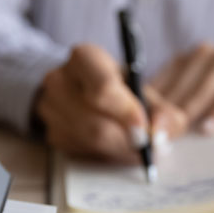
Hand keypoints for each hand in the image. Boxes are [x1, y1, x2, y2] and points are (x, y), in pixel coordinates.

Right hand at [35, 44, 186, 161]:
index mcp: (85, 58)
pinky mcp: (52, 133)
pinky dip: (105, 154)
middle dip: (127, 140)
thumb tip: (160, 133)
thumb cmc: (119, 87)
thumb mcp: (145, 90)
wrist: (85, 90)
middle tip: (149, 145)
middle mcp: (60, 80)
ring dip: (119, 150)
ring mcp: (50, 108)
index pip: (103, 89)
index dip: (126, 113)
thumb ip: (163, 111)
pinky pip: (82, 152)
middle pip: (96, 124)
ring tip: (137, 145)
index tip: (145, 128)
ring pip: (89, 142)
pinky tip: (116, 144)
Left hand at [151, 43, 213, 133]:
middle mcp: (204, 54)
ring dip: (186, 117)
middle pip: (177, 89)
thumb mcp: (201, 106)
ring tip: (174, 139)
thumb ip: (177, 113)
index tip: (139, 132)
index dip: (148, 109)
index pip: (159, 84)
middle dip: (165, 117)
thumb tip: (146, 134)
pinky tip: (210, 130)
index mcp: (186, 61)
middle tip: (153, 141)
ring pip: (200, 91)